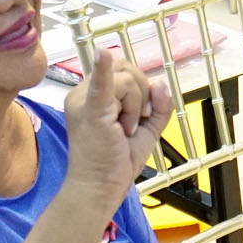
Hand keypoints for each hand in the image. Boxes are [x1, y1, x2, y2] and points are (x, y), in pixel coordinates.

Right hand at [63, 48, 173, 209]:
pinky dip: (104, 69)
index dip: (139, 89)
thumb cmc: (115, 162)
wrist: (99, 188)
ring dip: (134, 106)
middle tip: (130, 124)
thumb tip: (160, 83)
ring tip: (122, 130)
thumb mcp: (145, 130)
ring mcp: (84, 100)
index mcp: (92, 95)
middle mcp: (82, 92)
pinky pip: (101, 84)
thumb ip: (158, 107)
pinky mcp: (91, 111)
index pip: (123, 72)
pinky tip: (102, 53)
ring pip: (126, 79)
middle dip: (139, 94)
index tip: (138, 117)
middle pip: (126, 69)